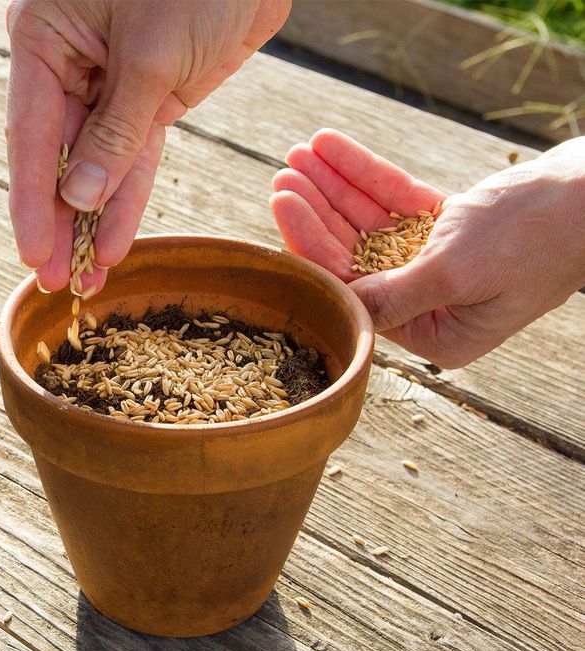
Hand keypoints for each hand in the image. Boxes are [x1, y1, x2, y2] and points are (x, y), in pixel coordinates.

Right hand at [6, 0, 290, 291]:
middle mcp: (67, 62)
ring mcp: (109, 82)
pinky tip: (114, 242)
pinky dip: (127, 198)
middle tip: (55, 279)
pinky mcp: (149, 96)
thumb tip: (79, 199)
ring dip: (93, 220)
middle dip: (60, 221)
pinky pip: (133, 156)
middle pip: (57, 155)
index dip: (32, 200)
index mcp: (44, 37)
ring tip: (87, 278)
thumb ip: (115, 132)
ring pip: (95, 164)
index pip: (29, 132)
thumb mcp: (151, 55)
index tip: (33, 254)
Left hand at [270, 129, 584, 367]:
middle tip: (283, 175)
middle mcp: (432, 305)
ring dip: (334, 186)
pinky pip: (396, 202)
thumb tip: (338, 307)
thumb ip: (393, 294)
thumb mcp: (457, 270)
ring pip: (371, 223)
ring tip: (299, 153)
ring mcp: (438, 264)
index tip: (283, 206)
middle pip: (355, 255)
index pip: (354, 290)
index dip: (314, 246)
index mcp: (435, 333)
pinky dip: (366, 174)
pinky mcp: (448, 229)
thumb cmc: (538, 236)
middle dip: (318, 211)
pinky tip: (333, 146)